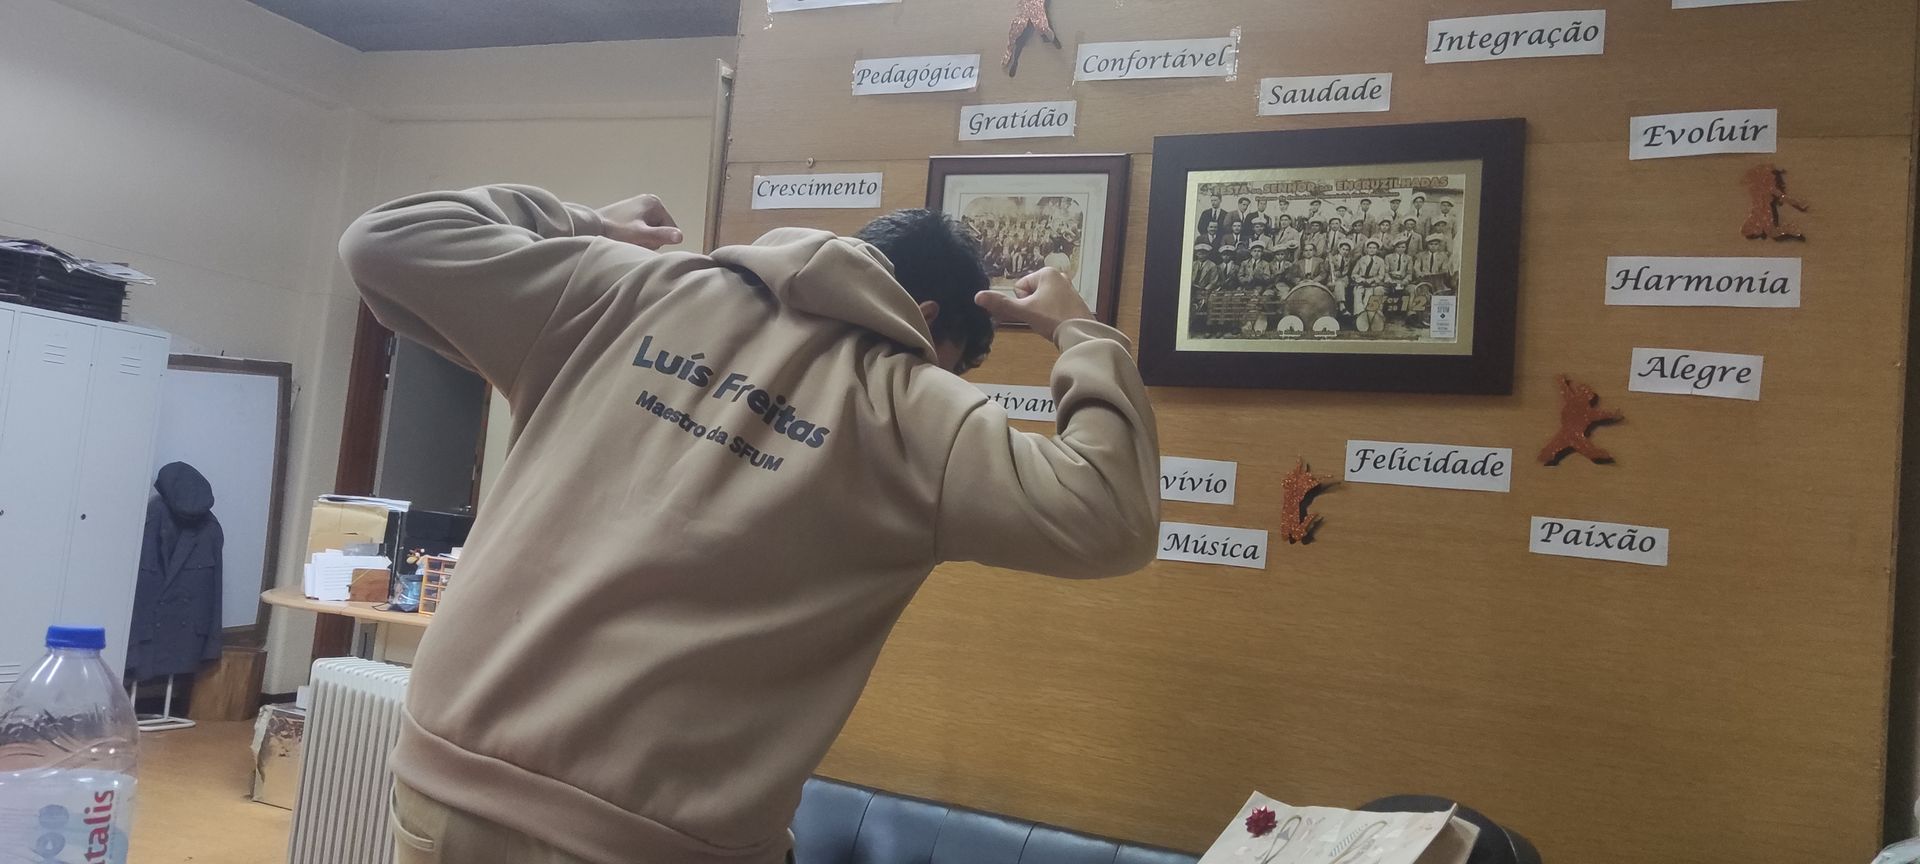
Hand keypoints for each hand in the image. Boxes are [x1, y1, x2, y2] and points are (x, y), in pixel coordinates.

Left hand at [596, 194, 682, 248]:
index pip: (671, 229)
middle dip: (650, 239)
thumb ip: (660, 236)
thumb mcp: (640, 235)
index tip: (641, 240)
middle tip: (633, 240)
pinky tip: (624, 236)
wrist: (590, 227)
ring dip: (642, 238)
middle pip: (661, 229)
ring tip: (627, 238)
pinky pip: (642, 228)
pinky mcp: (631, 212)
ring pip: (652, 231)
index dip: (658, 240)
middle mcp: (649, 200)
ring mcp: (640, 205)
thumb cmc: (615, 231)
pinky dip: (635, 235)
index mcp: (655, 203)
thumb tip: (681, 237)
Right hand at [973, 268, 1092, 342]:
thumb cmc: (1052, 319)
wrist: (1080, 334)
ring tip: (1051, 321)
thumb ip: (1001, 304)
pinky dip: (1053, 316)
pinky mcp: (1075, 301)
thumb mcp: (1024, 311)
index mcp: (1046, 273)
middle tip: (1042, 318)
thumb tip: (977, 296)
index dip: (1022, 303)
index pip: (1019, 287)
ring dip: (1042, 313)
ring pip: (1041, 302)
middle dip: (1032, 308)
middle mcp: (1059, 276)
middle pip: (1030, 294)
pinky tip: (1059, 323)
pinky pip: (1054, 307)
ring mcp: (1068, 288)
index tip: (1034, 311)